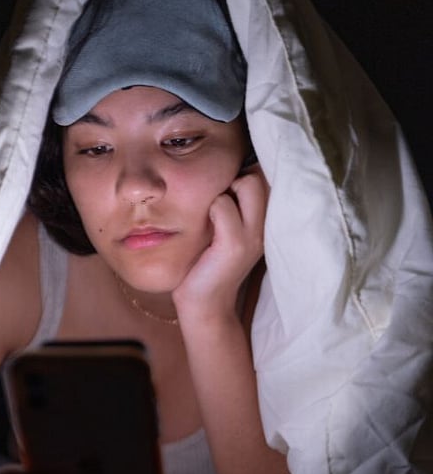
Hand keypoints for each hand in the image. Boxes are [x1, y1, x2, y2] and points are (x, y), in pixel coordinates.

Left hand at [172, 165, 266, 322]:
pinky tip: (205, 227)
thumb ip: (233, 203)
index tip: (230, 182)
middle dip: (235, 178)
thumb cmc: (207, 261)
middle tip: (218, 201)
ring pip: (246, 184)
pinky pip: (222, 205)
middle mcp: (267, 225)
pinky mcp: (235, 245)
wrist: (204, 304)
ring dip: (222, 192)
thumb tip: (225, 169)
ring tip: (212, 215)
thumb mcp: (226, 228)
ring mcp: (254, 235)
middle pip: (260, 175)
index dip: (250, 170)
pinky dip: (210, 209)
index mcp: (265, 221)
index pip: (268, 177)